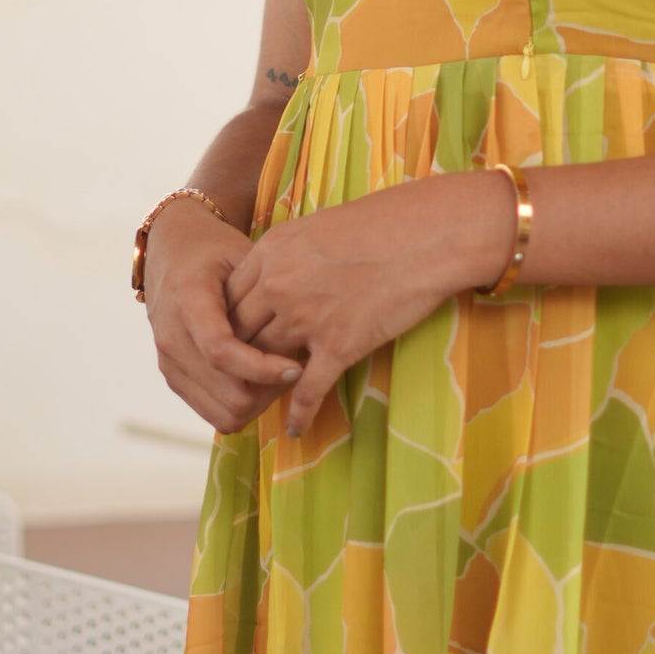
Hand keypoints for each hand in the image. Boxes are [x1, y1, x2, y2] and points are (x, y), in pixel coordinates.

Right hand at [140, 198, 304, 436]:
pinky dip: (243, 405)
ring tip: (280, 374)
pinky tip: (261, 378)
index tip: (299, 368)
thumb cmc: (214, 250)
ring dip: (259, 402)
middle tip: (297, 370)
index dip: (263, 368)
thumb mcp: (241, 257)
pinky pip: (214, 413)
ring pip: (224, 413)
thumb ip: (263, 294)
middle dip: (269, 391)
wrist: (172, 252)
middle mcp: (171, 338)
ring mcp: (169, 363)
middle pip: (229, 394)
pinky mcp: (173, 378)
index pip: (222, 351)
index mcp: (187, 300)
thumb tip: (302, 332)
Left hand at [228, 173, 515, 437]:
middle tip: (237, 378)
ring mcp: (306, 317)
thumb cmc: (381, 224)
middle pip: (239, 334)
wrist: (427, 236)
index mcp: (270, 252)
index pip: (228, 298)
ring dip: (262, 385)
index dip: (227, 323)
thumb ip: (286, 253)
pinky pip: (307, 390)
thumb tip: (273, 273)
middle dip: (237, 357)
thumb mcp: (316, 226)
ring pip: (265, 363)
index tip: (233, 339)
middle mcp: (278, 286)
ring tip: (258, 402)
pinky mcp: (338, 345)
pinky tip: (295, 429)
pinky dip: (299, 414)